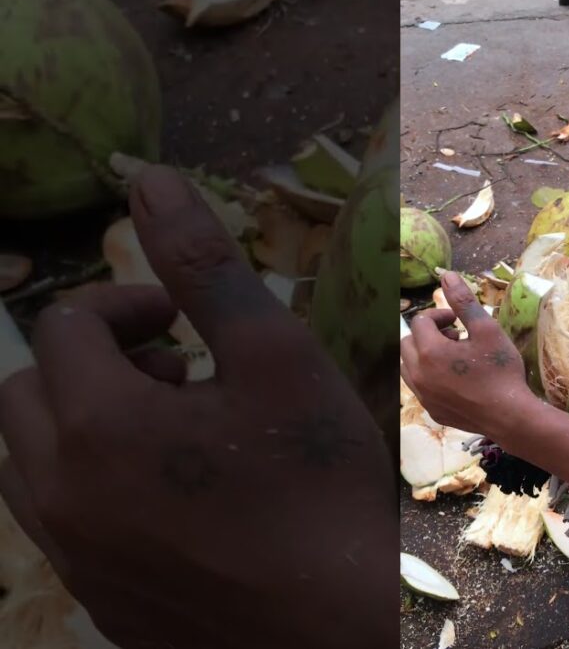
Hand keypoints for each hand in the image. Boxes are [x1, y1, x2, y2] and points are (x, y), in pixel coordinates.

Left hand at [0, 167, 396, 648]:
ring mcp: (66, 551)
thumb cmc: (317, 488)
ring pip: (27, 456)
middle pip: (27, 388)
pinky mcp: (87, 593)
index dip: (127, 306)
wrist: (327, 635)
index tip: (184, 325)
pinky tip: (171, 495)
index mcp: (96, 423)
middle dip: (94, 361)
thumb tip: (149, 177)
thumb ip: (205, 269)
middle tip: (177, 375)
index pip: (66, 325)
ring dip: (82, 420)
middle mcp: (55, 489)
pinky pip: (53, 514)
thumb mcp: (277, 362)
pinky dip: (90, 478)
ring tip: (169, 433)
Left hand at [400, 273, 533, 438]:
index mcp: (430, 352)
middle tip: (456, 337)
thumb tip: (447, 275)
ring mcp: (423, 396)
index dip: (439, 316)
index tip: (459, 321)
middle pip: (407, 343)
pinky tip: (456, 379)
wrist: (510, 416)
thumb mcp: (487, 330)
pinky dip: (430, 376)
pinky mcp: (432, 411)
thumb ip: (464, 302)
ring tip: (453, 357)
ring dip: (425, 355)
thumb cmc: (501, 371)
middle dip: (428, 334)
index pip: (421, 322)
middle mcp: (419, 375)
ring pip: (408, 366)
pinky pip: (420, 387)